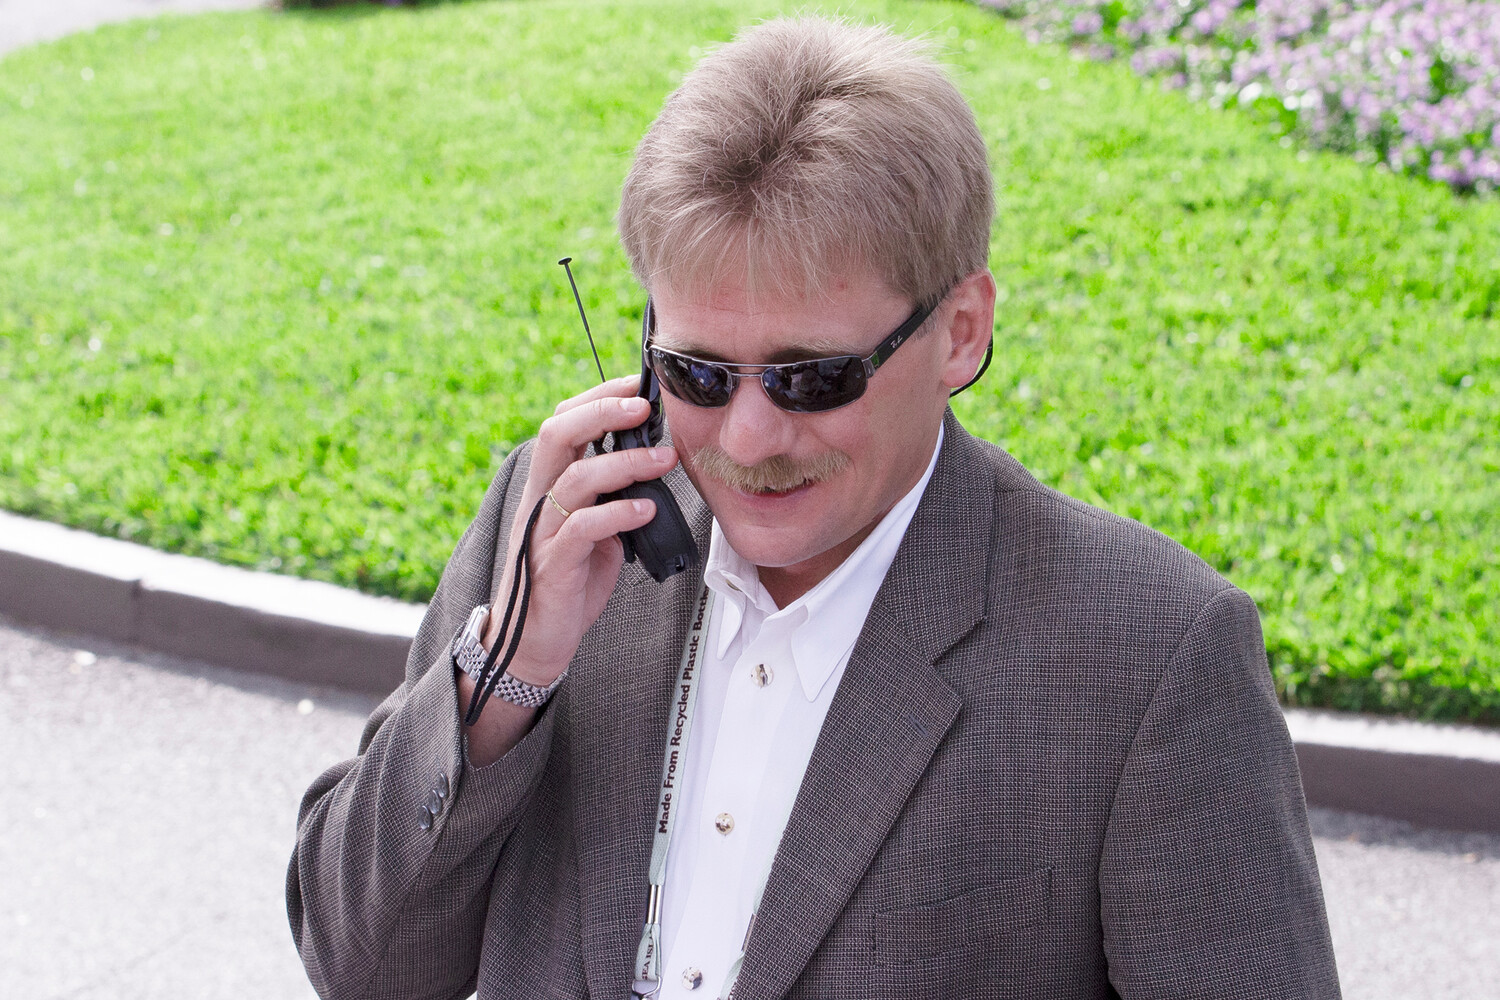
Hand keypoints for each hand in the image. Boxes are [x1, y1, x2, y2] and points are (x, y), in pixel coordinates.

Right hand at [459, 375, 678, 756]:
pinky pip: (583, 527)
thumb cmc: (570, 582)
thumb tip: (654, 464)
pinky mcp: (552, 564)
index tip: (640, 384)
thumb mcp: (597, 529)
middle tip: (646, 407)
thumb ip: (614, 496)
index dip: (599, 396)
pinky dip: (618, 513)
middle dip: (603, 411)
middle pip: (559, 433)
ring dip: (626, 463)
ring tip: (665, 459)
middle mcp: (540, 499)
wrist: (534, 642)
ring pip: (576, 477)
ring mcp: (543, 530)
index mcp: (549, 484)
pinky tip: (646, 511)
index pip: (565, 422)